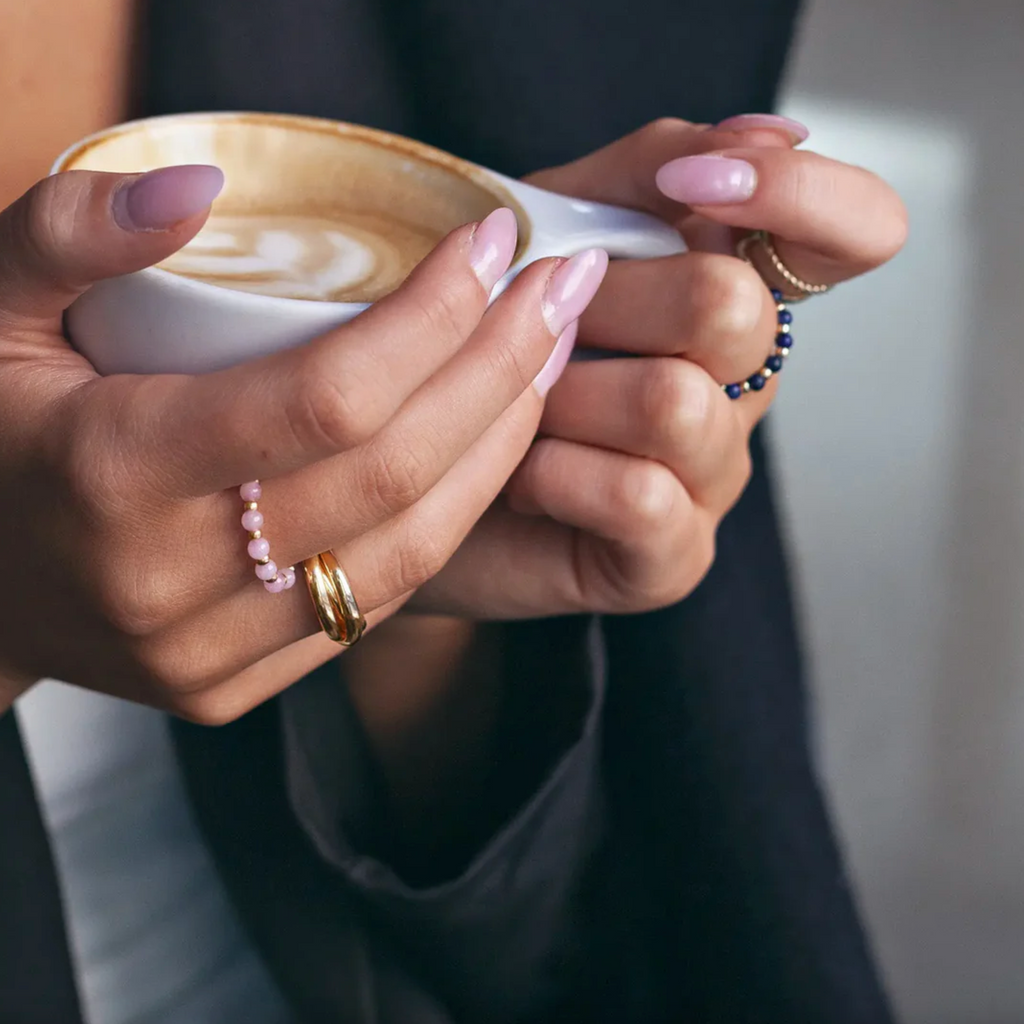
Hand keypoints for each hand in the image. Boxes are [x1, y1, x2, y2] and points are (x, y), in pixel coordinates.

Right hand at [0, 168, 606, 720]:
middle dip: (501, 373)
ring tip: (546, 364)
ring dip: (500, 450)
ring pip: (410, 552)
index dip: (434, 320)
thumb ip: (72, 233)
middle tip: (558, 296)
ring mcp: (208, 653)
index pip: (327, 398)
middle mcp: (169, 583)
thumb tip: (201, 188)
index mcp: (112, 474)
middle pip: (393, 474)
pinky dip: (448, 520)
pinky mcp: (234, 687)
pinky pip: (378, 602)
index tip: (493, 247)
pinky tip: (486, 452)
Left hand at [413, 115, 906, 616]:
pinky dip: (554, 474)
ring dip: (562, 394)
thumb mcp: (548, 225)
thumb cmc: (485, 340)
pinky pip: (638, 495)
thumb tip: (768, 133)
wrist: (418, 463)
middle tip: (539, 324)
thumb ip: (648, 169)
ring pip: (675, 403)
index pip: (855, 230)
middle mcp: (744, 383)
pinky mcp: (674, 554)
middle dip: (603, 301)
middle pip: (730, 307)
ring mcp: (715, 473)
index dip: (802, 195)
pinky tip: (521, 477)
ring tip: (519, 409)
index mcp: (735, 288)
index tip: (696, 187)